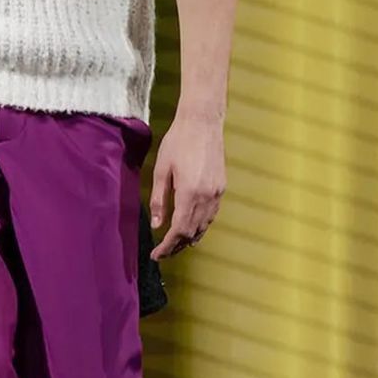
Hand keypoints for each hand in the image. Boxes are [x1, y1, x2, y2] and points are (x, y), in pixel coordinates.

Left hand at [148, 113, 225, 259]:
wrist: (202, 123)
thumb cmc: (177, 142)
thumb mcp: (161, 170)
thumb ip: (159, 199)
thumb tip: (156, 224)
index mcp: (189, 193)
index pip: (179, 230)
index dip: (167, 246)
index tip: (156, 255)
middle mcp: (206, 197)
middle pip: (192, 232)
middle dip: (177, 246)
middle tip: (162, 253)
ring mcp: (217, 193)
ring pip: (204, 226)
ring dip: (190, 238)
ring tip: (175, 244)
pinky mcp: (221, 187)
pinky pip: (212, 215)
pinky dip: (201, 225)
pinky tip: (192, 227)